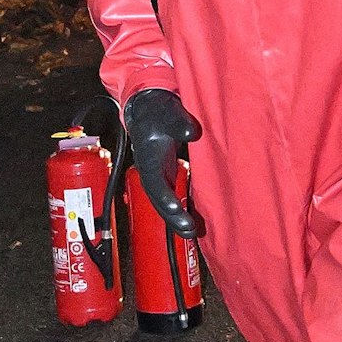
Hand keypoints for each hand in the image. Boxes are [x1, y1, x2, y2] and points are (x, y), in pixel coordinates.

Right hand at [124, 88, 200, 238]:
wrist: (148, 108)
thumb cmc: (157, 110)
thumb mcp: (168, 111)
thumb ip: (179, 122)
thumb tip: (191, 133)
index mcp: (147, 159)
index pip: (153, 182)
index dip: (163, 196)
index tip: (174, 208)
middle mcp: (150, 171)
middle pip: (158, 199)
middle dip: (172, 216)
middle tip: (189, 230)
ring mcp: (158, 174)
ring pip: (164, 201)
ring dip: (176, 218)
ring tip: (192, 234)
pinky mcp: (167, 173)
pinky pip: (172, 195)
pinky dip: (181, 208)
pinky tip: (194, 221)